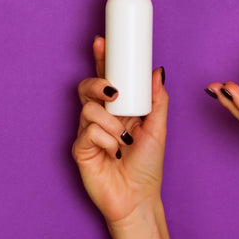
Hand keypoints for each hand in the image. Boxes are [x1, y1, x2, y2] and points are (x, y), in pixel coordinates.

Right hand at [72, 36, 168, 224]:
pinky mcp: (79, 149)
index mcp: (119, 110)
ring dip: (110, 123)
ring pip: (88, 109)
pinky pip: (88, 132)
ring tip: (123, 141)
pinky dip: (105, 140)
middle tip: (113, 93)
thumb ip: (157, 101)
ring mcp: (88, 132)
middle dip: (99, 84)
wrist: (138, 197)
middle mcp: (101, 118)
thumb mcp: (158, 129)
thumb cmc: (147, 165)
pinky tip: (113, 153)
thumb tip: (157, 71)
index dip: (102, 60)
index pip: (108, 80)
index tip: (103, 41)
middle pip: (88, 88)